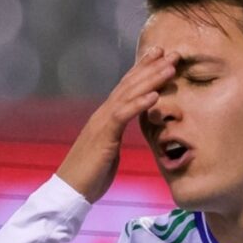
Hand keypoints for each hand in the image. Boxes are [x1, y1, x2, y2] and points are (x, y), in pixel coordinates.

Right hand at [57, 47, 177, 201]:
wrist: (70, 190)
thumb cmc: (90, 173)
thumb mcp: (108, 149)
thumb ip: (116, 135)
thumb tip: (125, 129)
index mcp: (106, 116)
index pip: (127, 87)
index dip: (144, 70)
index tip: (161, 56)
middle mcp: (103, 113)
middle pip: (130, 84)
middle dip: (152, 67)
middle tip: (172, 52)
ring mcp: (102, 122)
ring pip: (129, 94)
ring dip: (151, 79)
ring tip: (170, 67)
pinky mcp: (103, 135)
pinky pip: (123, 115)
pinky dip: (139, 104)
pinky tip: (155, 95)